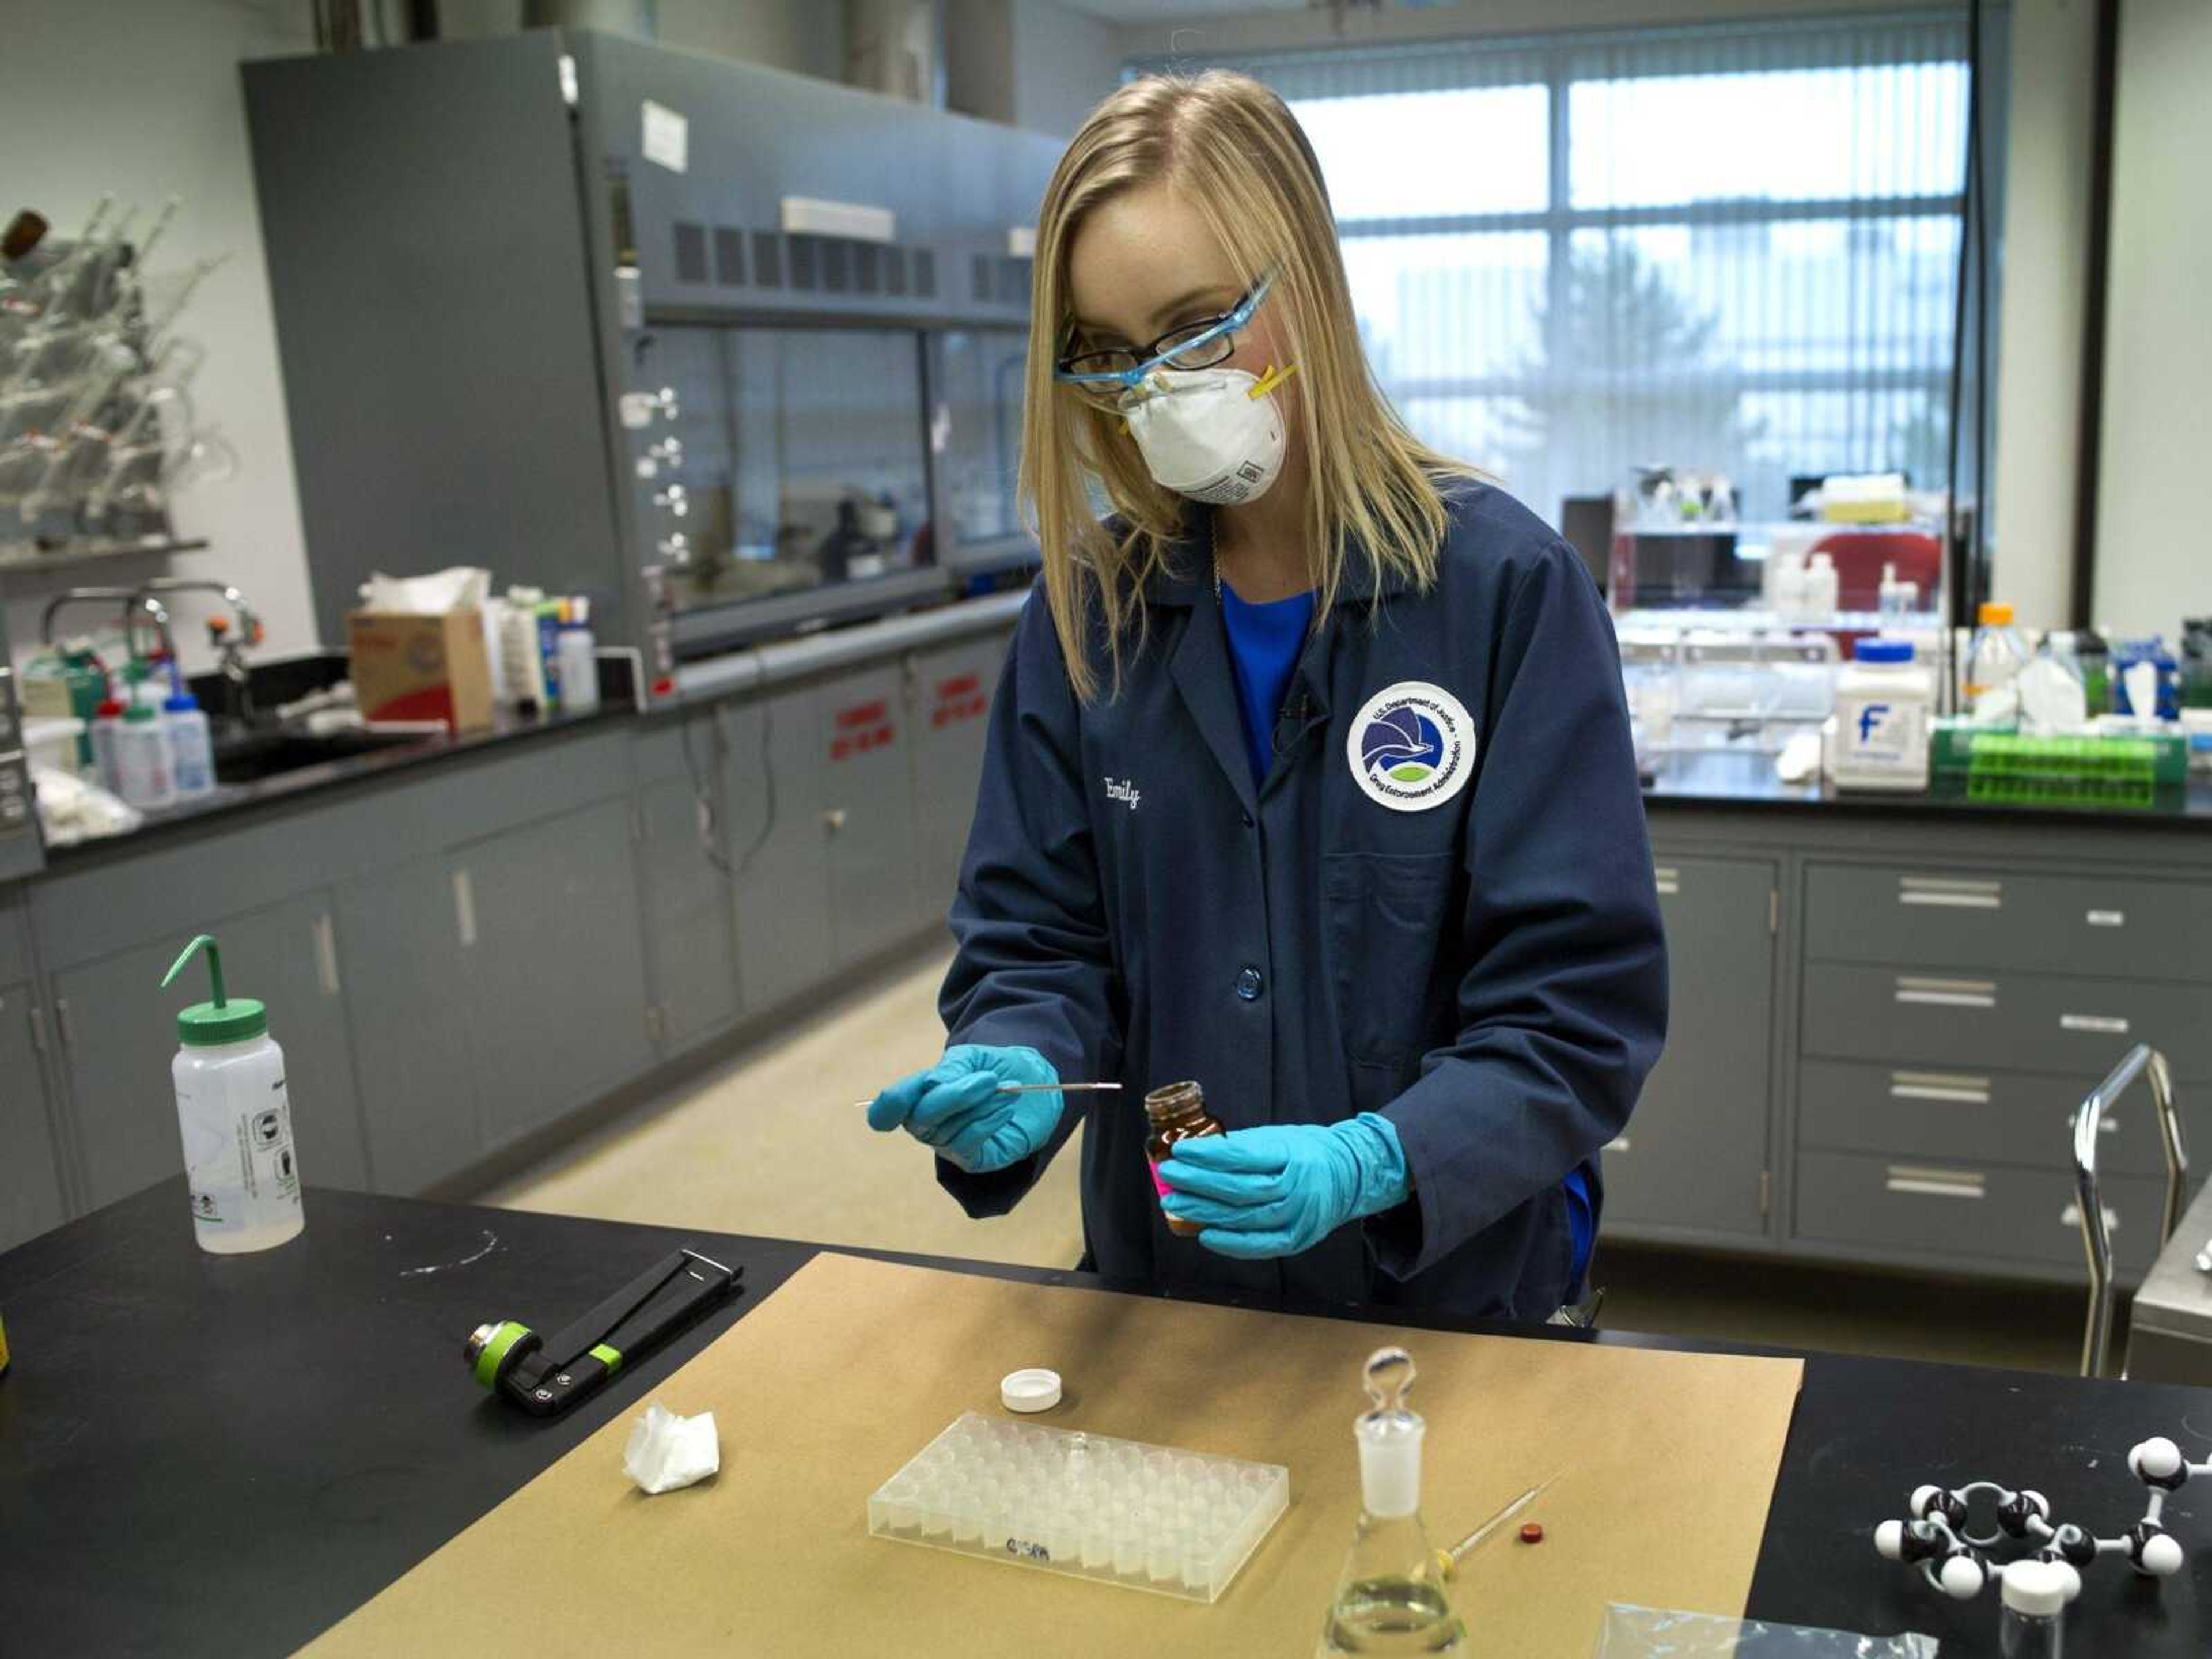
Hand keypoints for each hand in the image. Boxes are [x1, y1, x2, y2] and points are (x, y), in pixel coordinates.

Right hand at [865, 1045, 1063, 1173]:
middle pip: (921, 1118)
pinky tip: (1006, 1108)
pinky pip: (968, 1143)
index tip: (899, 1099)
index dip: (887, 1107)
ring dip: (981, 1105)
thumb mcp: (972, 1057)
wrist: (1031, 1083)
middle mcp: (925, 1124)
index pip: (886, 1111)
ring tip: (1008, 1088)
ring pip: (949, 1130)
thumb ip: (951, 1067)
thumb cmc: (993, 1068)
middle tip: (990, 1078)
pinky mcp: (970, 1159)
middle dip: (955, 1096)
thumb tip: (932, 1083)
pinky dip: (989, 1122)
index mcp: (917, 1095)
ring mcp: (945, 1144)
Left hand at [1157, 1115, 1408, 1259]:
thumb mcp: (1276, 1138)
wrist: (1348, 1175)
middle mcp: (1297, 1187)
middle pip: (1240, 1189)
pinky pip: (1260, 1245)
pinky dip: (1230, 1242)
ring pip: (1245, 1218)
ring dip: (1205, 1211)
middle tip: (1169, 1177)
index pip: (1243, 1156)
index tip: (1180, 1151)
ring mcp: (1299, 1216)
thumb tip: (1194, 1156)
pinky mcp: (1298, 1238)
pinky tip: (1205, 1233)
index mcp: (1291, 1154)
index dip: (1208, 1155)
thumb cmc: (1303, 1152)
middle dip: (1198, 1183)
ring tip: (1175, 1203)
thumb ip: (1240, 1148)